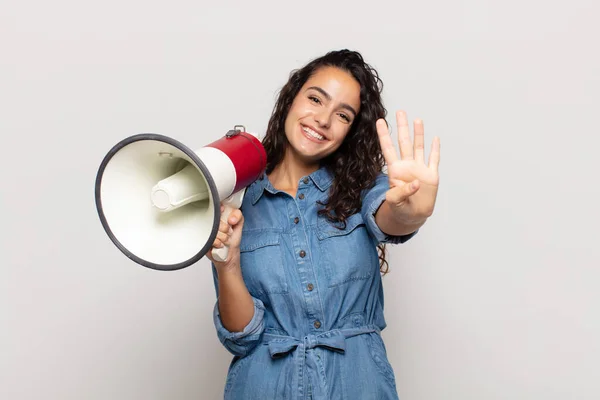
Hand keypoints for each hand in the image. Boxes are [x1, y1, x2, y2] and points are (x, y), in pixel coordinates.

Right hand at [206, 206, 244, 269]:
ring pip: (214, 230)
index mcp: (218, 216)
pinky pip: (212, 239)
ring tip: (224, 240)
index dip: (220, 210)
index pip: (216, 206)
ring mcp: (205, 231)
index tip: (226, 216)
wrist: (228, 255)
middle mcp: (210, 222)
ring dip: (223, 237)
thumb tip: (231, 218)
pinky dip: (218, 243)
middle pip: (216, 219)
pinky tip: (219, 245)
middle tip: (228, 232)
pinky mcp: (203, 240)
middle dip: (226, 228)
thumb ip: (238, 216)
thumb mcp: (239, 225)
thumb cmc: (232, 239)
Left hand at [376, 110, 440, 224]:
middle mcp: (407, 166)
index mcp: (395, 170)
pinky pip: (434, 159)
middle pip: (403, 143)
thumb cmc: (400, 209)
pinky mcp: (431, 175)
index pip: (388, 149)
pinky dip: (435, 149)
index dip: (384, 135)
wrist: (413, 216)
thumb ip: (401, 193)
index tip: (379, 121)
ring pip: (419, 147)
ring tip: (417, 120)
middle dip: (402, 127)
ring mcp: (419, 169)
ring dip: (418, 134)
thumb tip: (416, 183)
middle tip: (399, 112)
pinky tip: (435, 138)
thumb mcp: (395, 203)